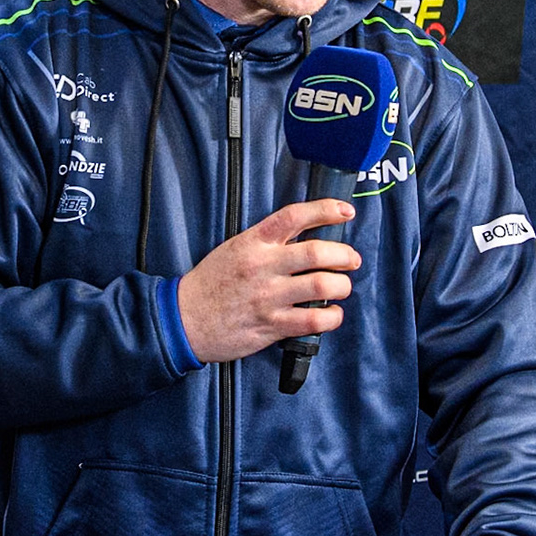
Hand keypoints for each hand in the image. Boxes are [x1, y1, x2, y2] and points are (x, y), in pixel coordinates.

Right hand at [175, 199, 360, 363]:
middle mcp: (263, 267)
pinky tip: (331, 313)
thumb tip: (304, 236)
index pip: (293, 216)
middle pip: (316, 253)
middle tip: (351, 259)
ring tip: (342, 287)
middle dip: (344, 255)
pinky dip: (332, 317)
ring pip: (321, 286)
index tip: (345, 211)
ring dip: (342, 286)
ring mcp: (268, 297)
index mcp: (253, 243)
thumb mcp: (234, 249)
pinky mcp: (272, 325)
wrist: (184, 319)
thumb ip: (267, 241)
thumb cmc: (210, 284)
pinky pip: (313, 320)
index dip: (325, 210)